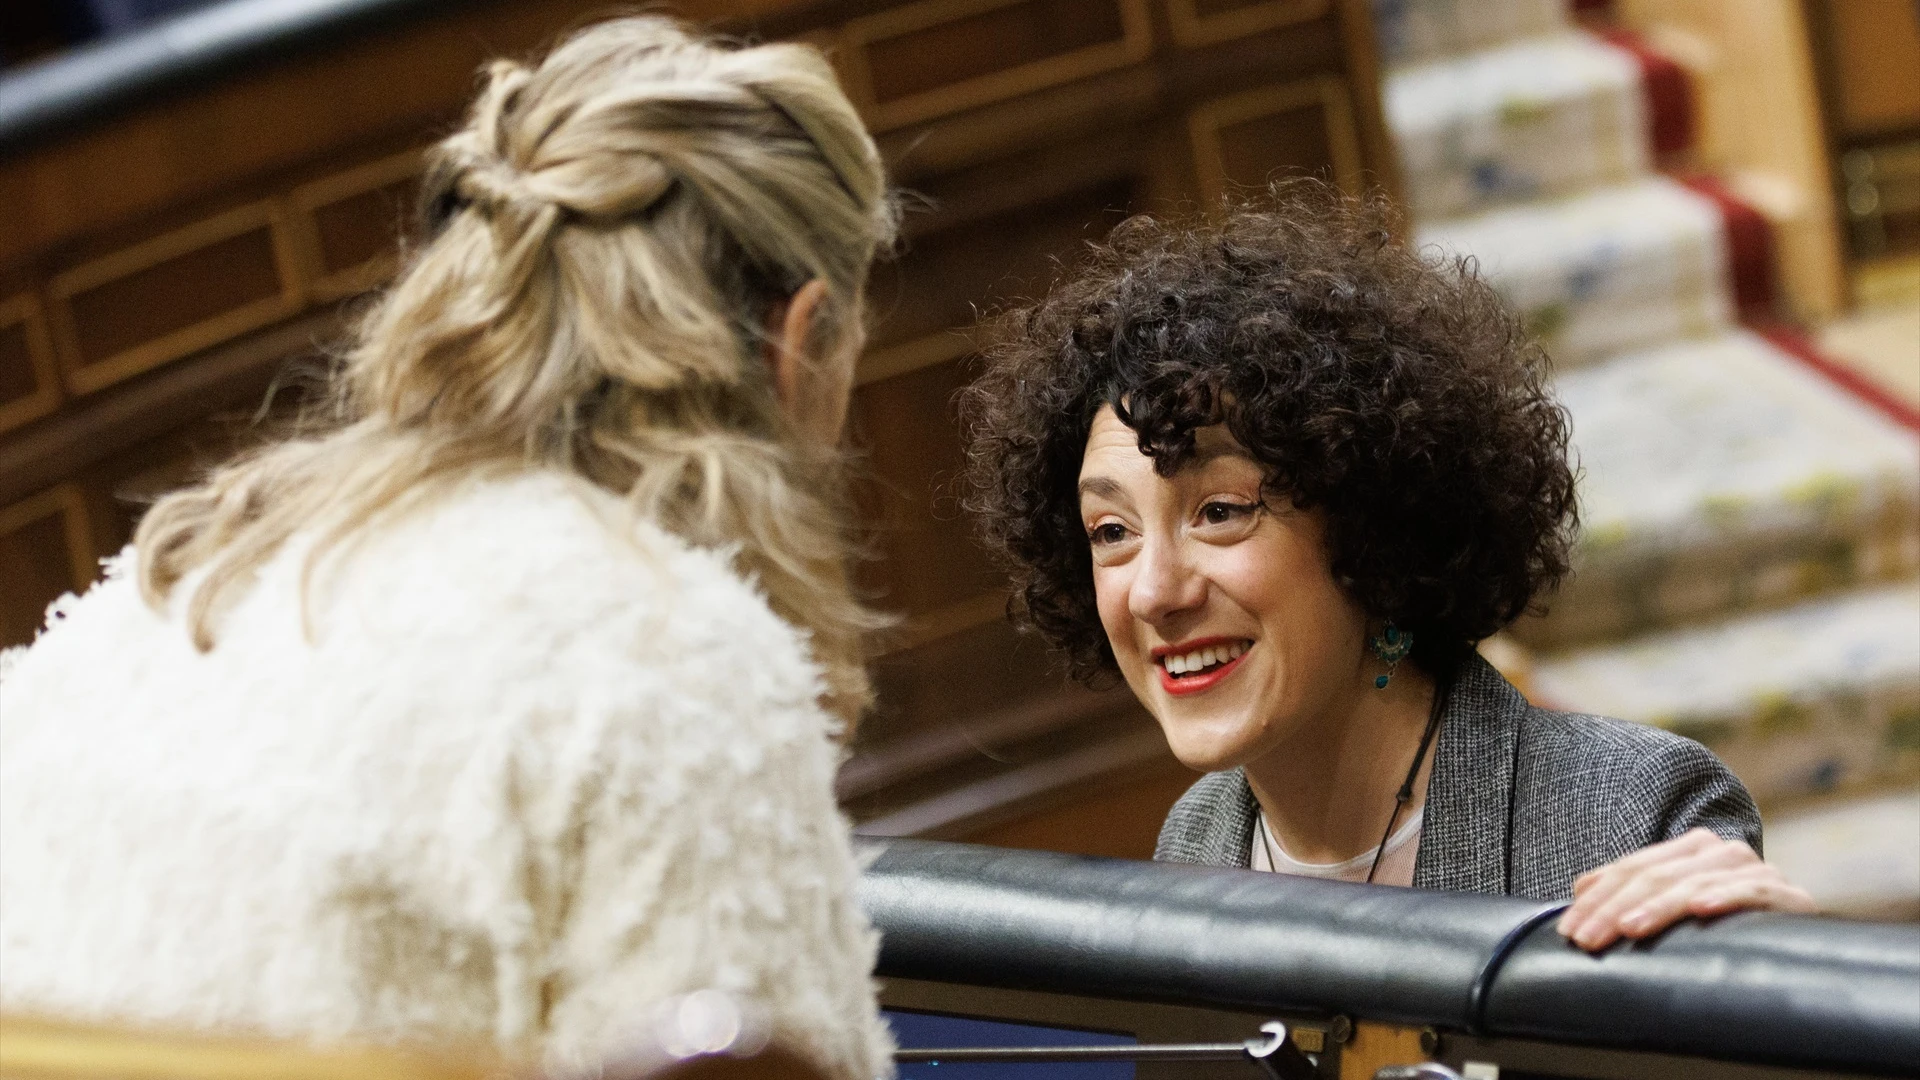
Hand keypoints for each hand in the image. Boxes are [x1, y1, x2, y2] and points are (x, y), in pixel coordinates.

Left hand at [1557, 828, 1814, 950]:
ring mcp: (1753, 869)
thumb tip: (1579, 887)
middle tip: (1587, 938)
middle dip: (1613, 908)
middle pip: (1654, 876)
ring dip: (1658, 907)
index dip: (1597, 897)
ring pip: (1692, 884)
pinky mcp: (1786, 894)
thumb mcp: (1675, 904)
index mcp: (1689, 847)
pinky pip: (1751, 892)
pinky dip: (1724, 897)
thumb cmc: (1728, 924)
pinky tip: (1700, 908)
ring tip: (1629, 926)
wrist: (1805, 942)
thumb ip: (1633, 890)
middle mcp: (1719, 852)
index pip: (1632, 868)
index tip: (1569, 929)